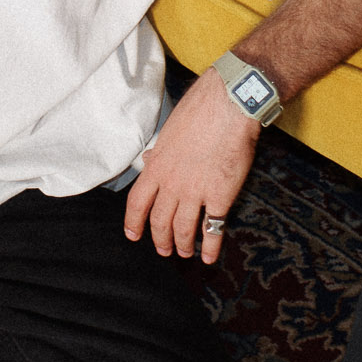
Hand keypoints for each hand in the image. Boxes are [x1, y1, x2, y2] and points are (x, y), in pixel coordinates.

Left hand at [123, 68, 258, 263]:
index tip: (134, 235)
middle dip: (160, 240)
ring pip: (183, 229)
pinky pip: (213, 228)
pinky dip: (211, 246)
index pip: (137, 203)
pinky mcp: (220, 195)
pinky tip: (209, 256)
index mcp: (157, 166)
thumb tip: (149, 159)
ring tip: (185, 252)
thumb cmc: (200, 109)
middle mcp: (172, 184)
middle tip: (164, 249)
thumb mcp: (170, 130)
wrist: (227, 104)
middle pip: (160, 222)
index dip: (133, 223)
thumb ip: (160, 151)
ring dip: (183, 245)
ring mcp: (195, 192)